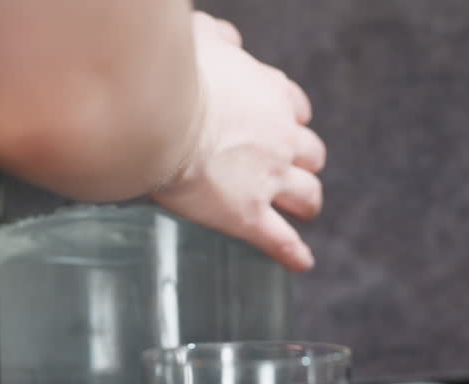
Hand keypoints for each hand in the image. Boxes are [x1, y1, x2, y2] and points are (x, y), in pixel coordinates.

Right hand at [152, 11, 325, 270]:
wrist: (157, 113)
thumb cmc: (171, 73)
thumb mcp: (200, 37)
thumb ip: (219, 39)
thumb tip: (229, 40)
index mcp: (270, 94)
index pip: (296, 108)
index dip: (291, 119)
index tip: (283, 125)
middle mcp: (280, 138)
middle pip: (311, 154)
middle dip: (304, 162)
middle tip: (293, 171)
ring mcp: (268, 179)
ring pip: (307, 196)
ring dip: (307, 202)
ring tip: (303, 211)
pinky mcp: (247, 215)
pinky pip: (280, 239)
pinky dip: (293, 252)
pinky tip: (301, 261)